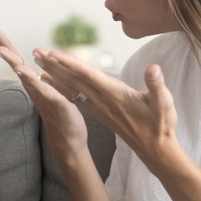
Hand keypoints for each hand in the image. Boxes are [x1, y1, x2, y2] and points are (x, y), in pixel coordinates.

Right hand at [0, 28, 88, 153]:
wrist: (68, 141)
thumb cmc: (61, 118)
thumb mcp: (51, 94)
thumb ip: (44, 83)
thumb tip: (40, 72)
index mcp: (35, 84)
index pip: (20, 61)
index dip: (8, 46)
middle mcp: (35, 88)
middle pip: (18, 65)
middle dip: (6, 48)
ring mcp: (43, 96)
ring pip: (26, 76)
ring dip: (14, 62)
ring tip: (0, 50)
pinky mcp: (56, 103)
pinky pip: (44, 90)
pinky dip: (34, 81)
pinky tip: (24, 72)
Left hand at [33, 49, 178, 171]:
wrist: (155, 148)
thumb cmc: (161, 124)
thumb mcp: (165, 103)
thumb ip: (157, 85)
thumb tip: (153, 69)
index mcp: (114, 94)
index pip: (88, 75)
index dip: (71, 64)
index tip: (54, 54)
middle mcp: (102, 100)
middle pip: (73, 79)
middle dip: (54, 65)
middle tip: (36, 52)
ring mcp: (99, 107)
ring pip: (72, 88)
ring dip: (54, 74)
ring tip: (38, 62)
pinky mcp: (99, 111)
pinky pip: (75, 97)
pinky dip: (61, 88)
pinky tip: (51, 83)